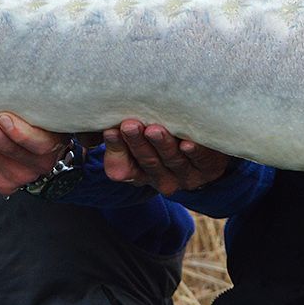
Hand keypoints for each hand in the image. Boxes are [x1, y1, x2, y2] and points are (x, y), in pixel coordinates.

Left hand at [0, 102, 76, 194]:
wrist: (44, 154)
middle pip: (5, 146)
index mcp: (54, 143)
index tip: (2, 117)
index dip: (19, 131)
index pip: (38, 143)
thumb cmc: (42, 123)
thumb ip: (35, 102)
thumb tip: (11, 72)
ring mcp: (21, 177)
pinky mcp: (4, 184)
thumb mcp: (47, 112)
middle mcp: (40, 164)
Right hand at [102, 118, 229, 194]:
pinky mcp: (209, 169)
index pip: (122, 168)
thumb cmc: (162, 132)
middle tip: (130, 125)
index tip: (110, 130)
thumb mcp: (136, 134)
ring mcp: (185, 176)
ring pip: (172, 161)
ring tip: (155, 130)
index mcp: (138, 173)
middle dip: (138, 143)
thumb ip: (117, 131)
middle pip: (148, 162)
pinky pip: (200, 161)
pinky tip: (188, 143)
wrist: (204, 143)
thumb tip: (94, 127)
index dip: (117, 149)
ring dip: (163, 146)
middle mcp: (160, 179)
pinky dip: (194, 152)